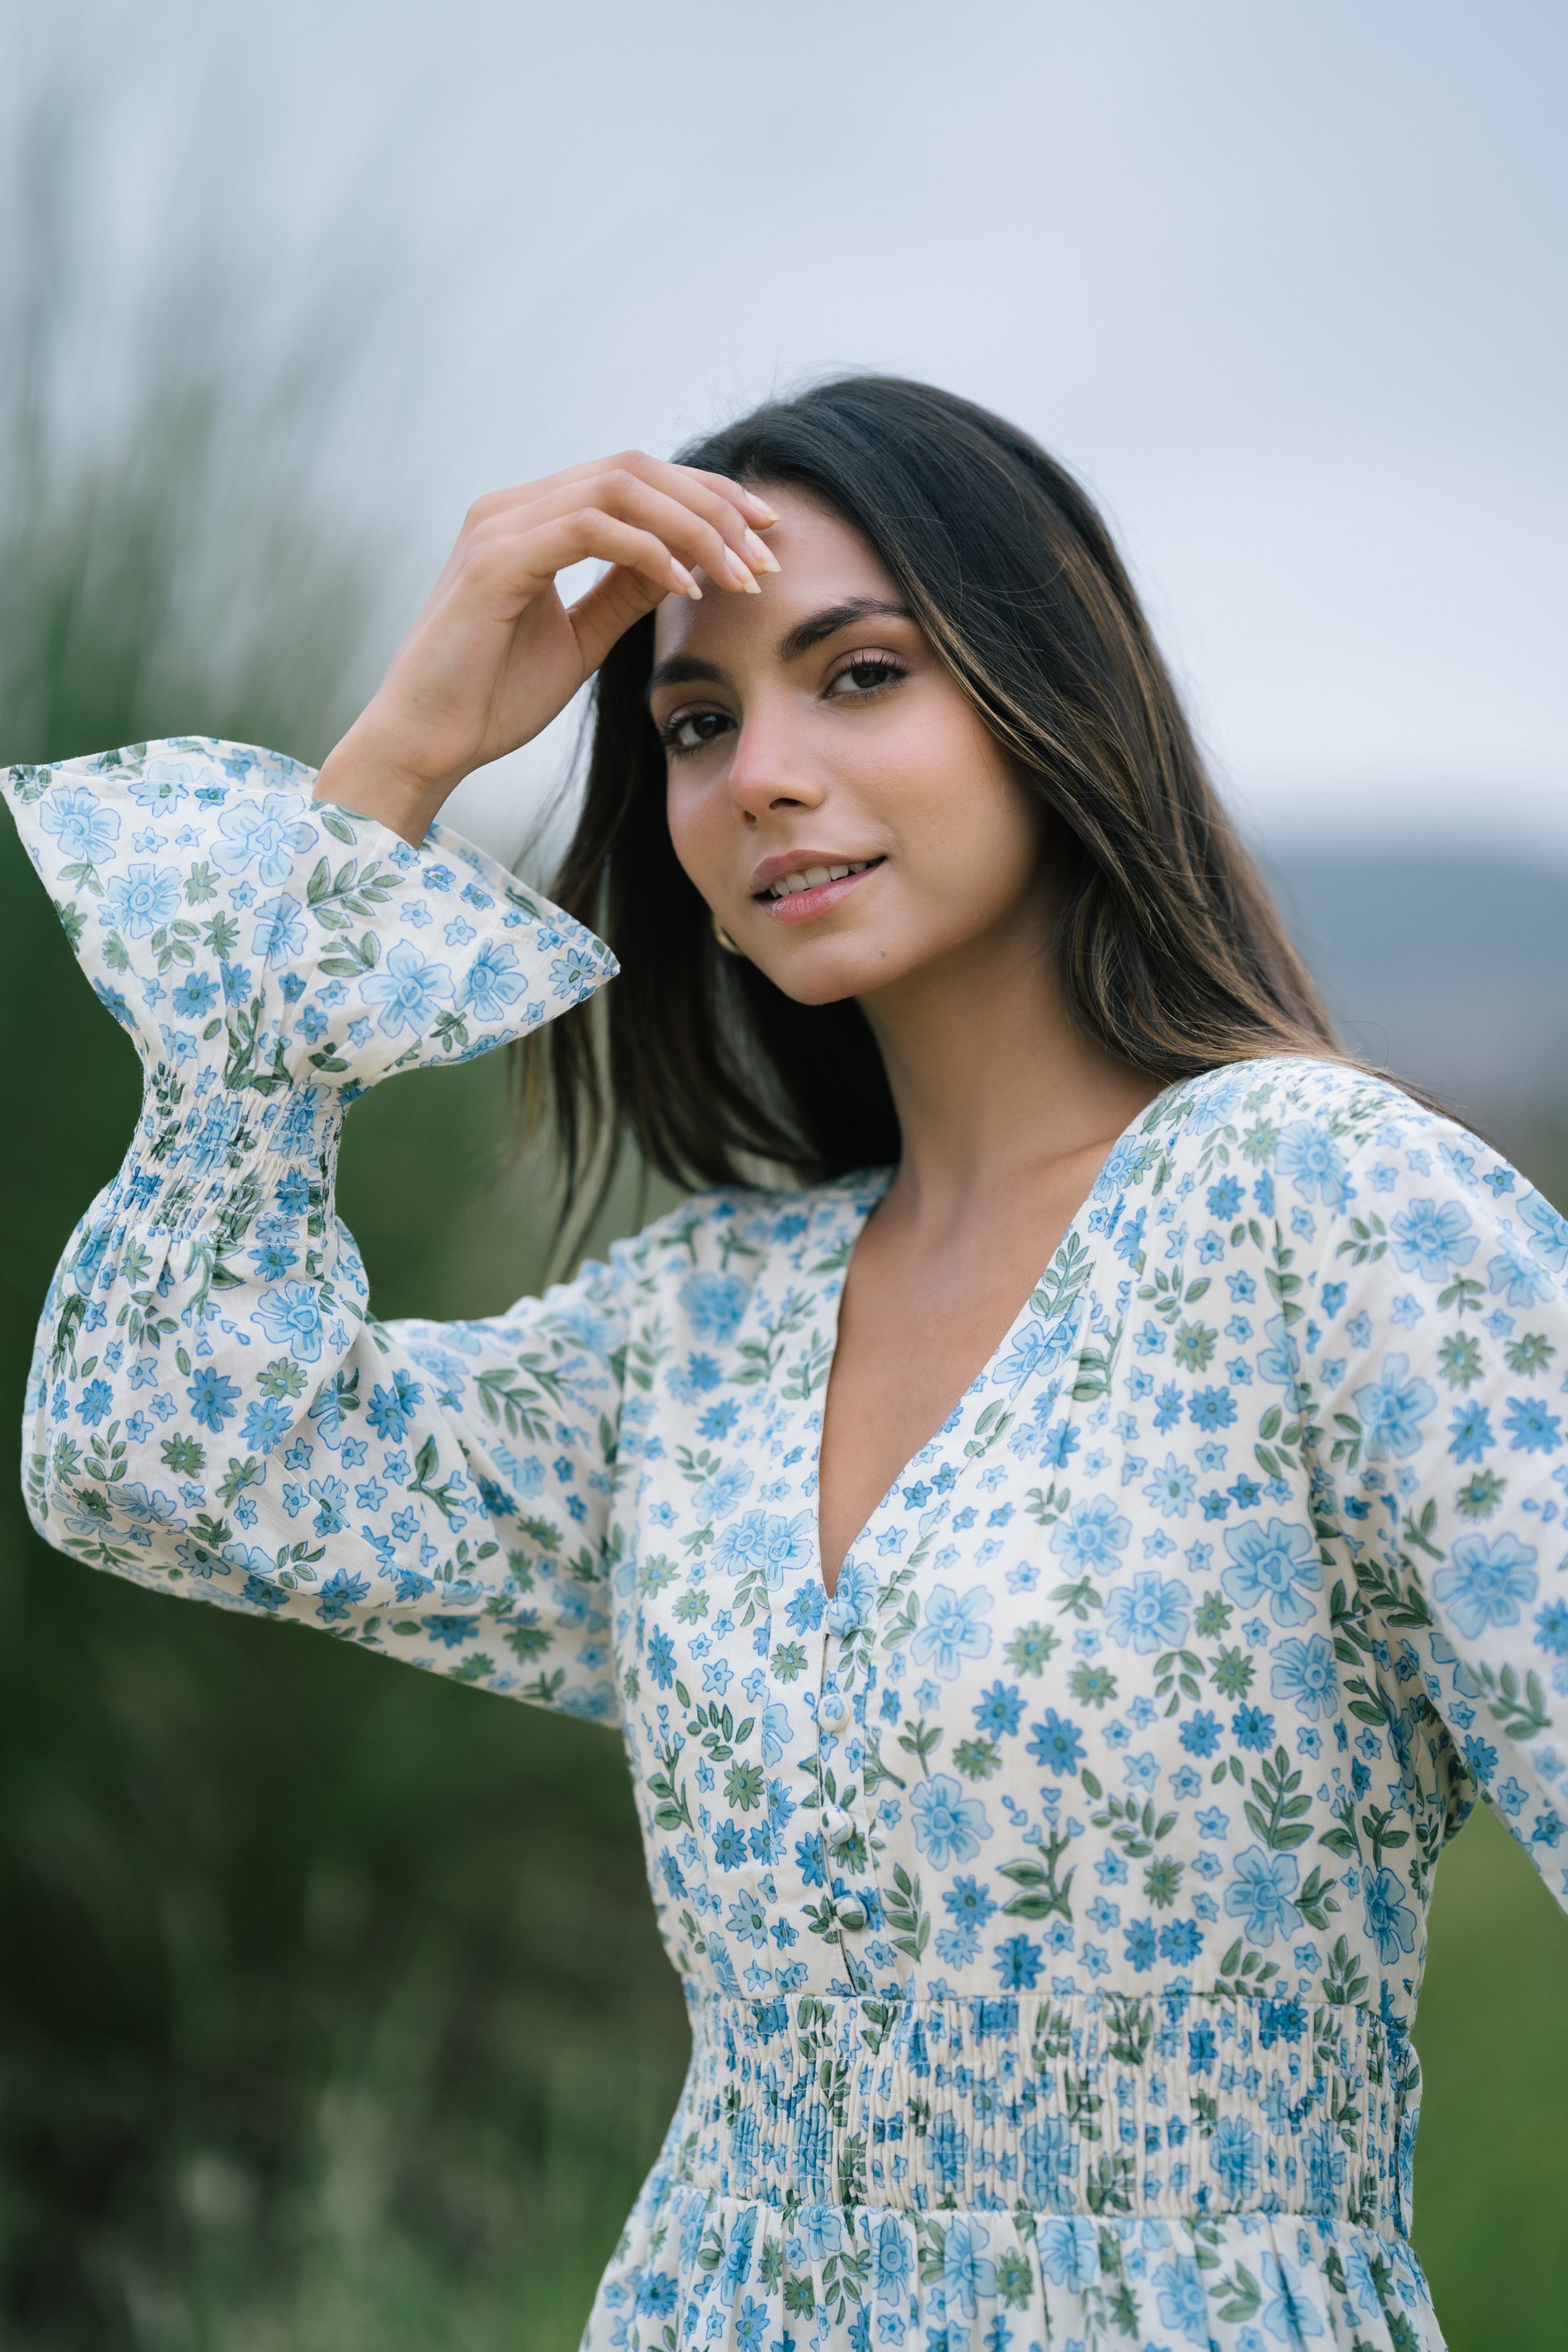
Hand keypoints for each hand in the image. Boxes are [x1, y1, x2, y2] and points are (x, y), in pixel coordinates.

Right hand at [313, 453, 779, 841]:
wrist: (424, 744)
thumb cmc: (491, 700)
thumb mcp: (580, 639)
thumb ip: (623, 592)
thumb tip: (685, 561)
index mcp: (529, 518)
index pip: (634, 477)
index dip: (707, 496)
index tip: (765, 536)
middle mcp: (510, 507)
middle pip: (636, 467)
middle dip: (713, 506)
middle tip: (767, 556)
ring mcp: (498, 526)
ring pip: (620, 487)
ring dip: (693, 528)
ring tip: (737, 577)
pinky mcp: (494, 560)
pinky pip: (590, 529)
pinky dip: (649, 551)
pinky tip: (687, 587)